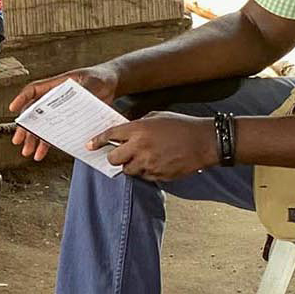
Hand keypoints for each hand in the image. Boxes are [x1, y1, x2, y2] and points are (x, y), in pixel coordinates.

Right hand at [8, 66, 117, 160]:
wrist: (110, 85)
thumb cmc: (98, 78)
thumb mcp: (90, 82)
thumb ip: (82, 91)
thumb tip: (75, 103)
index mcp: (55, 85)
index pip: (33, 90)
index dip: (22, 99)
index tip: (13, 109)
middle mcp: (53, 98)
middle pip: (34, 113)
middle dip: (25, 128)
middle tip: (18, 140)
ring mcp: (59, 110)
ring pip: (42, 126)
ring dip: (34, 139)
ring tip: (28, 151)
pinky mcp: (67, 120)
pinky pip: (54, 133)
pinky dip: (48, 143)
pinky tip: (42, 152)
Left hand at [89, 111, 213, 180]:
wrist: (205, 142)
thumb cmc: (182, 126)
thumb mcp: (157, 117)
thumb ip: (138, 124)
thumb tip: (124, 132)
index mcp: (139, 130)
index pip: (110, 136)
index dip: (97, 141)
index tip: (89, 145)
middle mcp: (140, 148)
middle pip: (113, 159)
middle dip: (113, 157)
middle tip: (119, 155)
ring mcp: (148, 164)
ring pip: (128, 170)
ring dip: (131, 165)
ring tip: (144, 157)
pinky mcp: (158, 176)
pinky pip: (144, 176)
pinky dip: (146, 171)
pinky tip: (157, 162)